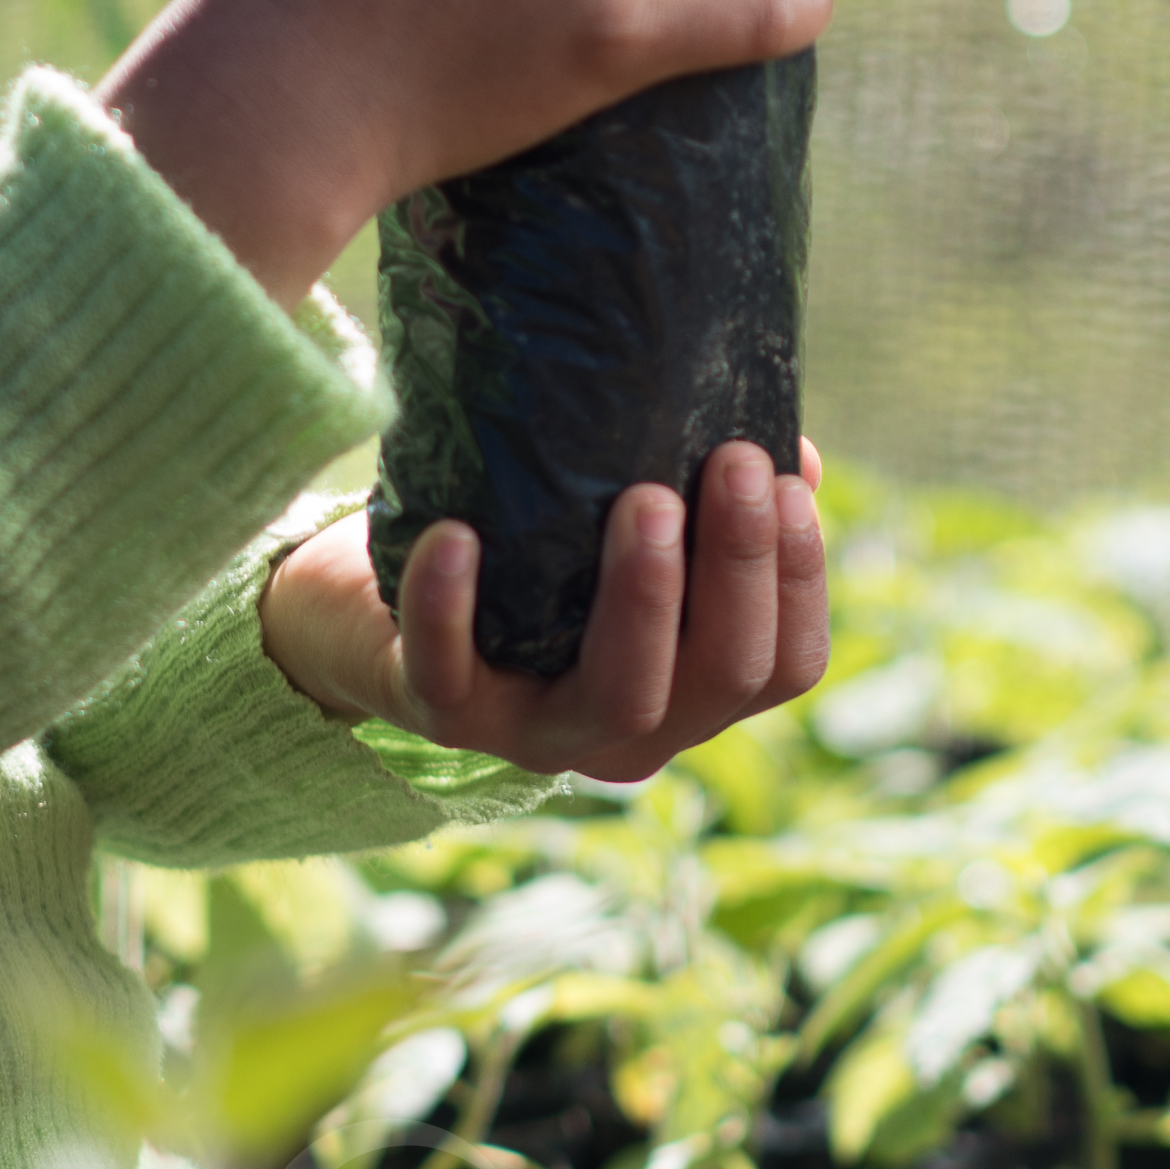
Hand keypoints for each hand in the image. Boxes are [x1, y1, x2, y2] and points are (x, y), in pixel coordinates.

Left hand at [256, 442, 830, 782]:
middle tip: (733, 461)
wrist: (367, 609)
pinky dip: (450, 606)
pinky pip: (450, 675)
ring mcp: (534, 733)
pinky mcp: (441, 715)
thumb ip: (689, 501)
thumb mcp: (605, 530)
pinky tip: (456, 534)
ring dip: (645, 597)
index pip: (781, 665)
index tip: (791, 480)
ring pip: (620, 700)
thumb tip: (784, 435)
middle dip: (738, 568)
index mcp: (686, 689)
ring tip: (645, 499)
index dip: (802, 581)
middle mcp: (626, 732)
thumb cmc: (516, 554)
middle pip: (721, 678)